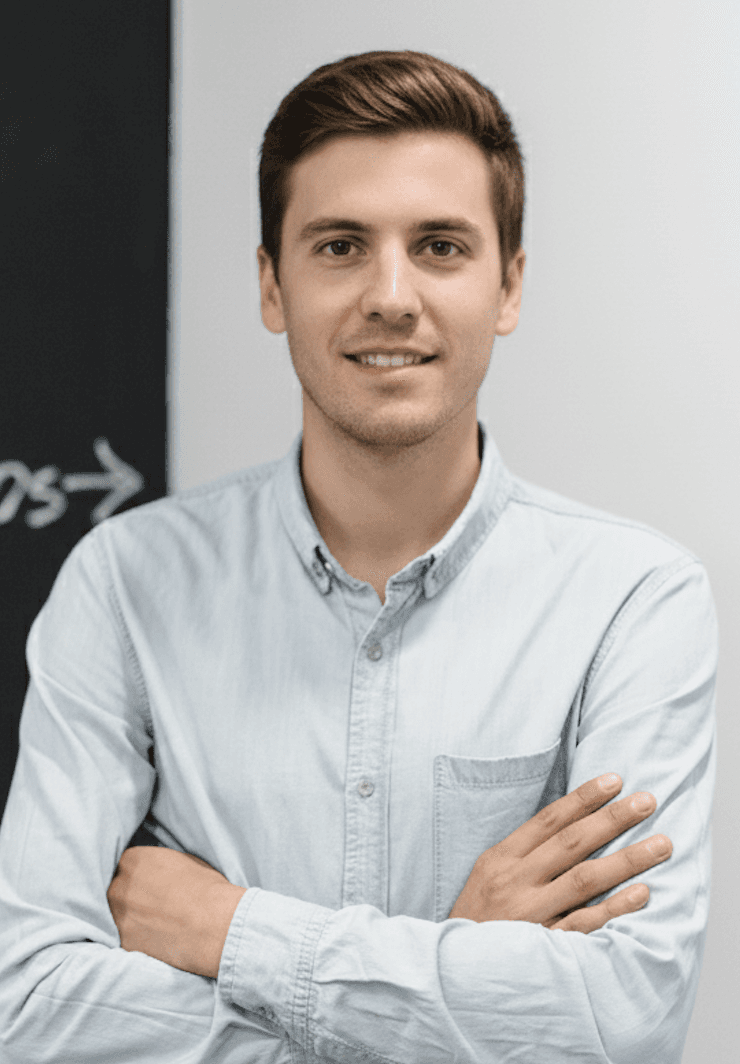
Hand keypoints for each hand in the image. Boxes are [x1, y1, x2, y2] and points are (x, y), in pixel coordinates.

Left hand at [107, 847, 246, 977]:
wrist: (215, 925)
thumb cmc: (207, 889)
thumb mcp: (182, 861)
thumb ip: (158, 864)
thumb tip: (154, 871)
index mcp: (133, 859)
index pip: (126, 864)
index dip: (139, 875)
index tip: (150, 883)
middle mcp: (118, 885)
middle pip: (117, 888)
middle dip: (132, 895)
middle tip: (153, 903)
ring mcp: (118, 915)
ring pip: (119, 914)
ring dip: (132, 917)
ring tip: (156, 922)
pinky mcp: (124, 942)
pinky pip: (125, 937)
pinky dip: (138, 937)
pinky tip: (157, 937)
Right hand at [449, 773, 671, 932]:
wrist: (452, 972)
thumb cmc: (477, 918)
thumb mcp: (487, 874)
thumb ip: (524, 852)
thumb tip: (571, 824)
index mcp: (501, 858)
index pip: (549, 820)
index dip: (583, 799)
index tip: (614, 781)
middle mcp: (516, 881)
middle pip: (572, 843)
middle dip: (613, 819)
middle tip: (648, 802)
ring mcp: (531, 914)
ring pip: (584, 879)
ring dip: (626, 860)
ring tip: (661, 845)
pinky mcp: (543, 947)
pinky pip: (585, 924)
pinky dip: (614, 908)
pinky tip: (642, 894)